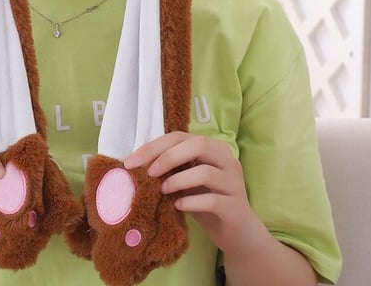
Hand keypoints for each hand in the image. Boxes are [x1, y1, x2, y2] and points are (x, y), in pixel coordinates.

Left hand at [124, 132, 265, 257]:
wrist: (239, 233)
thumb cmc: (207, 203)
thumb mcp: (187, 182)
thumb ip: (172, 169)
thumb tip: (138, 166)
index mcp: (212, 148)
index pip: (180, 137)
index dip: (154, 146)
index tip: (131, 162)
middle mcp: (227, 160)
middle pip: (198, 145)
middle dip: (168, 157)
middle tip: (149, 174)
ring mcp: (234, 183)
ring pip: (206, 172)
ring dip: (178, 180)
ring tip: (163, 190)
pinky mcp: (236, 207)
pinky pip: (212, 200)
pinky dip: (191, 202)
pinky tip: (178, 206)